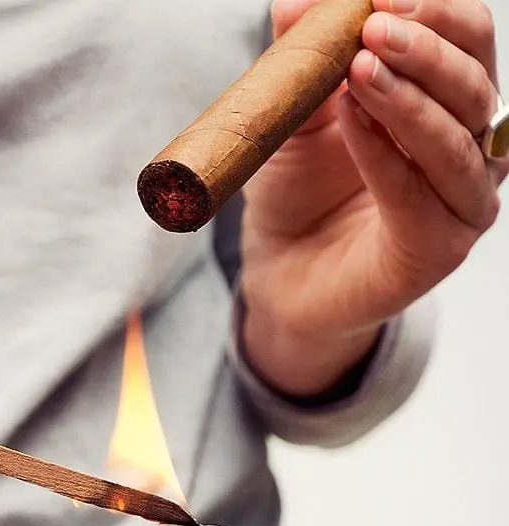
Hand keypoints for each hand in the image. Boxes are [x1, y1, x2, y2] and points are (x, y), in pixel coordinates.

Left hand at [240, 0, 505, 394]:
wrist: (280, 268)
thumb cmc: (298, 188)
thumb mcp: (295, 112)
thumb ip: (303, 58)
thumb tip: (294, 0)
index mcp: (446, 101)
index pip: (467, 39)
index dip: (434, 8)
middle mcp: (469, 147)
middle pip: (476, 81)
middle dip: (427, 46)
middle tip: (374, 25)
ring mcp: (460, 201)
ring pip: (458, 139)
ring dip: (409, 98)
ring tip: (359, 69)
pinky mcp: (436, 249)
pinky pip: (419, 196)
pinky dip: (386, 155)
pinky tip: (353, 121)